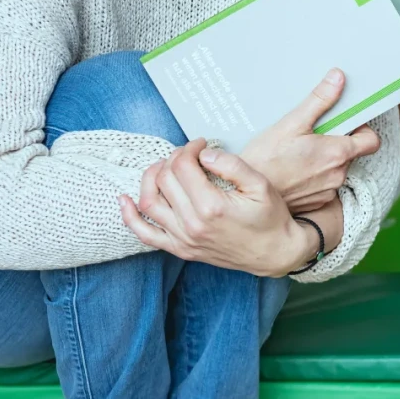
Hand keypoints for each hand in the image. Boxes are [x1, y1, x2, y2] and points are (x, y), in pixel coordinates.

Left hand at [120, 139, 311, 276]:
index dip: (189, 148)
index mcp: (211, 206)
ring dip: (150, 178)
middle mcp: (192, 224)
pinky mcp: (181, 249)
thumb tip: (204, 154)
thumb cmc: (271, 219)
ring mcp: (183, 239)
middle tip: (188, 154)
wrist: (275, 254)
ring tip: (165, 168)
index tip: (200, 144)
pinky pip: (145, 234)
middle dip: (173, 158)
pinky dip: (130, 217)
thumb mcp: (260, 185)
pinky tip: (125, 201)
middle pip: (164, 179)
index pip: (183, 165)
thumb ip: (232, 165)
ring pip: (148, 202)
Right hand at [241, 69, 380, 212]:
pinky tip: (295, 168)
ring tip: (299, 151)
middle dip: (337, 141)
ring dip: (325, 159)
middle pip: (351, 153)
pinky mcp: (318, 202)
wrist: (246, 194)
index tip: (346, 122)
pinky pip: (325, 184)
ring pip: (337, 169)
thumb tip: (338, 78)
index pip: (371, 141)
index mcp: (337, 152)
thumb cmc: (266, 159)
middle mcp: (338, 174)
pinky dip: (315, 175)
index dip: (362, 129)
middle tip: (313, 134)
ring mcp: (329, 190)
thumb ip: (320, 100)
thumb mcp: (292, 123)